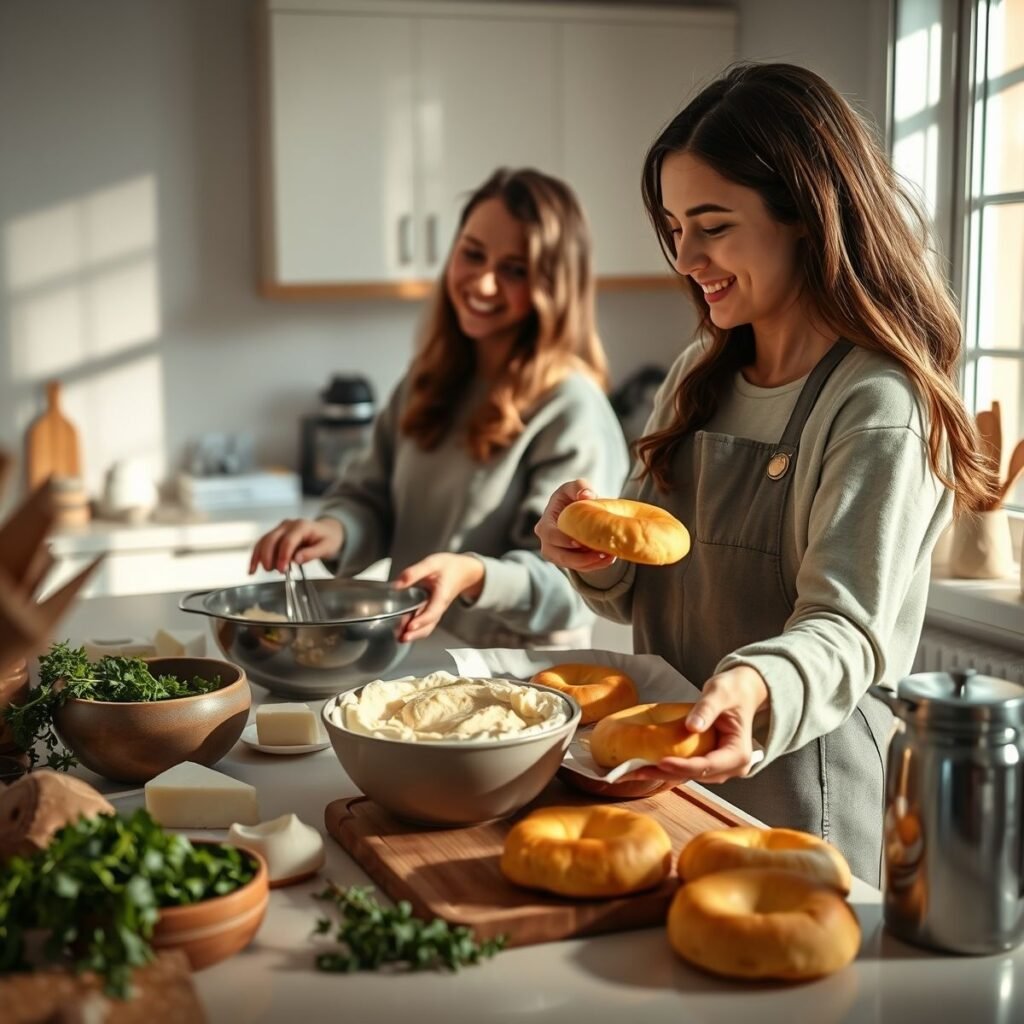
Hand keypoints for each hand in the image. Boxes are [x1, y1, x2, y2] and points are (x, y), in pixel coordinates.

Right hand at [248, 517, 343, 573]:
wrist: (328, 531)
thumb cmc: (328, 538)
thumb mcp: (327, 547)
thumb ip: (312, 553)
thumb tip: (296, 559)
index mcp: (302, 526)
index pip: (288, 541)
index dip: (282, 556)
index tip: (281, 569)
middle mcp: (288, 525)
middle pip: (272, 539)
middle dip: (268, 556)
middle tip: (271, 570)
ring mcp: (280, 528)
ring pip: (264, 541)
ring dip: (258, 556)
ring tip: (257, 570)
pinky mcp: (276, 534)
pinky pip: (262, 544)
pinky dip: (256, 555)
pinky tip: (252, 568)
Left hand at [393, 553, 485, 641]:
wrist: (463, 571)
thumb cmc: (449, 567)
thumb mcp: (432, 564)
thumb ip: (414, 573)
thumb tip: (398, 583)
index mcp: (441, 596)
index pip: (432, 612)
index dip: (421, 620)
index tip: (410, 626)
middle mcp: (440, 606)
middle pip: (429, 625)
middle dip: (415, 633)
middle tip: (401, 636)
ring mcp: (436, 610)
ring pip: (427, 627)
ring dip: (414, 634)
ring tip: (400, 638)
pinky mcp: (432, 611)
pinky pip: (425, 624)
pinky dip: (415, 630)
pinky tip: (403, 631)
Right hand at [534, 478, 613, 572]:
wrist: (579, 511)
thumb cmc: (573, 496)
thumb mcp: (575, 487)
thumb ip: (580, 487)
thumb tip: (586, 495)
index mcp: (545, 524)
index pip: (549, 535)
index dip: (563, 540)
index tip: (580, 542)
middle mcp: (547, 542)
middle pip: (560, 556)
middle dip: (581, 558)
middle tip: (601, 553)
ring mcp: (557, 554)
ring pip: (571, 565)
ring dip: (591, 563)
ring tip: (610, 556)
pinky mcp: (569, 561)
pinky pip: (580, 568)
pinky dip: (595, 565)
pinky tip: (610, 558)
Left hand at [623, 665, 769, 785]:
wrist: (741, 692)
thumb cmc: (732, 691)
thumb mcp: (720, 693)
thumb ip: (707, 709)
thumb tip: (692, 726)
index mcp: (739, 754)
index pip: (708, 765)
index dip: (684, 766)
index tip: (661, 762)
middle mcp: (731, 767)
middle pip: (696, 774)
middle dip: (665, 773)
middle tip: (636, 771)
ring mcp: (719, 767)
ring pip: (689, 775)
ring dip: (662, 773)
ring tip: (634, 771)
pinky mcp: (708, 762)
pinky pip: (686, 767)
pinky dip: (666, 767)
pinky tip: (644, 765)